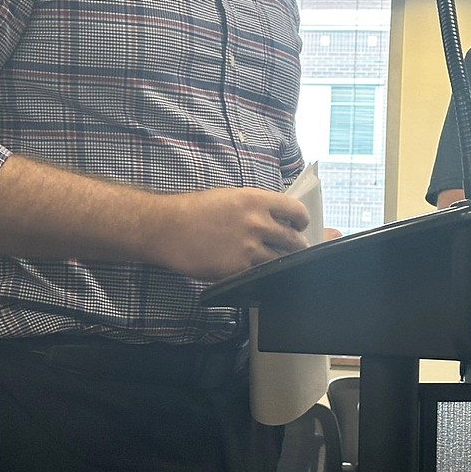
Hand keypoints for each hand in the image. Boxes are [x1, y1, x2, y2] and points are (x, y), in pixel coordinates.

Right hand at [155, 187, 310, 280]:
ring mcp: (249, 248)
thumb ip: (256, 207)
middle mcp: (257, 223)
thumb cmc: (195, 209)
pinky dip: (261, 274)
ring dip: (282, 262)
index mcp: (257, 200)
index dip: (301, 219)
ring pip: (281, 260)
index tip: (300, 225)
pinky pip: (260, 274)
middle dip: (297, 245)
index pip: (295, 210)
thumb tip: (275, 217)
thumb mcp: (231, 197)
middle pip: (294, 239)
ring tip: (277, 262)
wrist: (169, 228)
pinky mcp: (238, 269)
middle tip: (295, 248)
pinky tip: (256, 271)